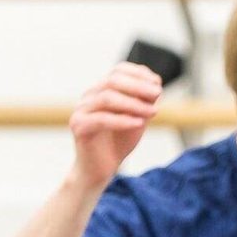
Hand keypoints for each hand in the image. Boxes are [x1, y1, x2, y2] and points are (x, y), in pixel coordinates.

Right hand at [69, 63, 161, 188]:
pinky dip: (122, 120)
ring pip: (106, 98)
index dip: (139, 73)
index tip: (157, 83)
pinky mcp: (79, 127)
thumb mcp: (139, 116)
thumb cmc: (120, 139)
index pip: (118, 70)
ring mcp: (81, 110)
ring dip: (134, 103)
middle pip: (112, 80)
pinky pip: (100, 119)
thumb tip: (155, 82)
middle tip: (158, 93)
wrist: (103, 166)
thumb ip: (145, 100)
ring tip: (153, 111)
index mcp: (102, 89)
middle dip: (138, 86)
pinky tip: (139, 123)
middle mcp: (89, 96)